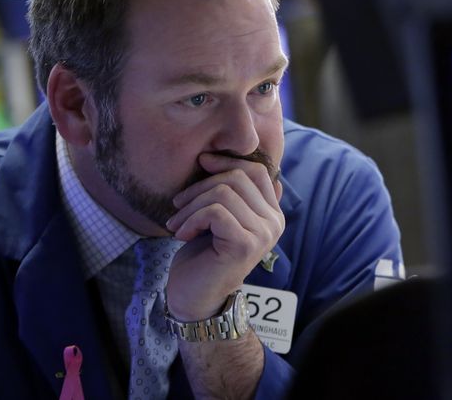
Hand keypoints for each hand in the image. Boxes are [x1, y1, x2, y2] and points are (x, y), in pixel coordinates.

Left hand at [164, 152, 283, 320]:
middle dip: (200, 186)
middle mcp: (274, 222)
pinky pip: (215, 212)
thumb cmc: (203, 254)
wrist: (195, 297)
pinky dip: (192, 220)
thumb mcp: (217, 215)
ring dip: (191, 206)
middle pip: (238, 178)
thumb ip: (229, 192)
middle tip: (178, 205)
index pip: (256, 170)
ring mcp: (263, 234)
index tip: (200, 164)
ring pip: (223, 193)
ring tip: (177, 223)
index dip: (226, 162)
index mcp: (271, 212)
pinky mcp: (245, 245)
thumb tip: (222, 156)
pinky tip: (182, 235)